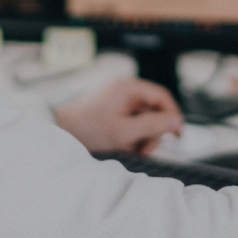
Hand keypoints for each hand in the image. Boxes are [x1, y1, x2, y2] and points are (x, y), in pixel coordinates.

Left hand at [54, 78, 183, 153]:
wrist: (59, 131)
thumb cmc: (88, 129)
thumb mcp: (124, 132)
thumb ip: (153, 126)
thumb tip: (178, 122)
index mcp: (129, 87)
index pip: (162, 97)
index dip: (173, 115)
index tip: (177, 136)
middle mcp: (125, 89)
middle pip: (153, 110)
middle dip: (152, 132)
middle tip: (144, 151)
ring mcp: (118, 98)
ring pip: (142, 118)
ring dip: (141, 137)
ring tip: (129, 150)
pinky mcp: (112, 109)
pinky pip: (131, 122)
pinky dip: (130, 136)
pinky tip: (121, 146)